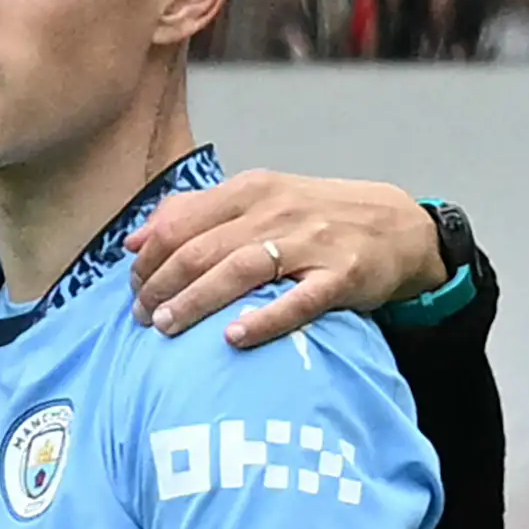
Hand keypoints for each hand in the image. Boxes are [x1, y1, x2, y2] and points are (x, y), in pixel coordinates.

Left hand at [128, 171, 447, 348]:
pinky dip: (264, 319)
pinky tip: (234, 338)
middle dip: (163, 285)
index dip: (149, 259)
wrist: (396, 227)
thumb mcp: (258, 201)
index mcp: (251, 190)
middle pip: (202, 249)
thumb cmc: (316, 218)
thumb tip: (134, 239)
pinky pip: (298, 300)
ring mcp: (310, 243)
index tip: (133, 289)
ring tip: (166, 327)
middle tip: (142, 317)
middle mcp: (276, 212)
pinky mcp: (341, 275)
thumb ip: (194, 214)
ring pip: (239, 270)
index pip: (181, 223)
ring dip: (196, 300)